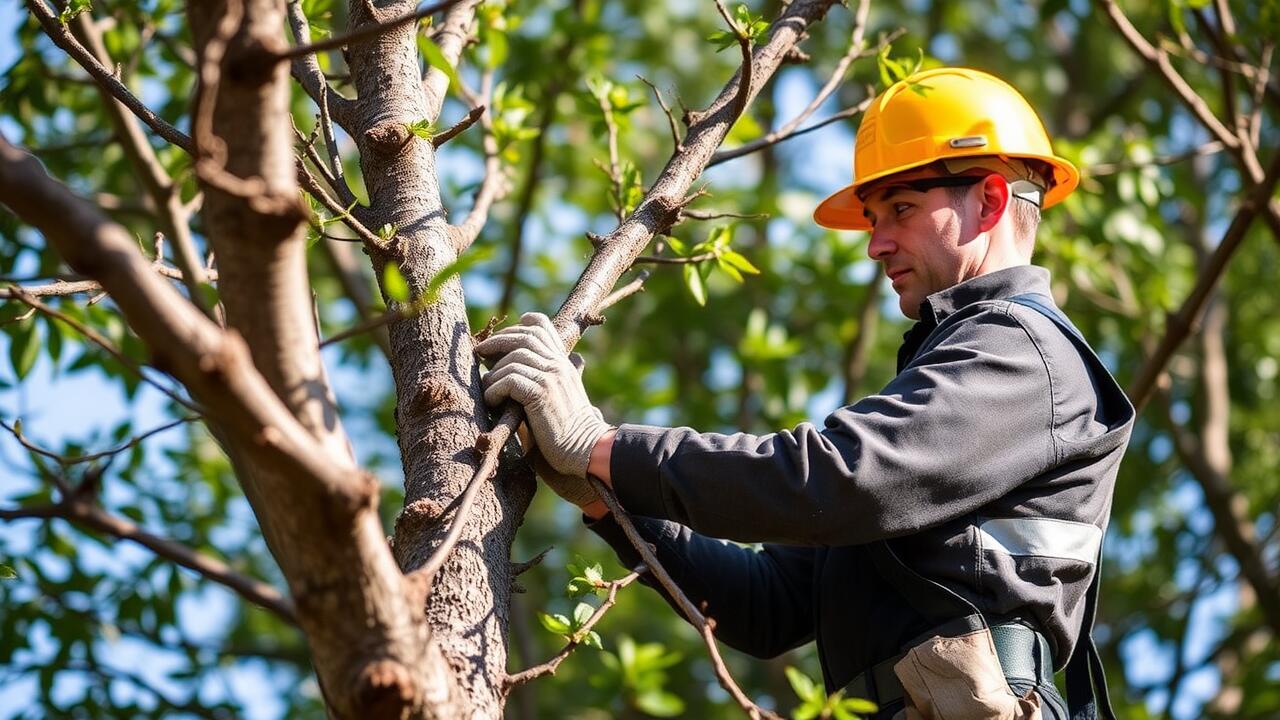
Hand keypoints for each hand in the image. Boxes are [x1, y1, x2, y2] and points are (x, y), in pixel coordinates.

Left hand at [476, 312, 611, 477]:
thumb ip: (543, 381)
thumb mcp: (558, 397)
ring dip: (493, 373)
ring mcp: (551, 377)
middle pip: (523, 336)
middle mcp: (558, 364)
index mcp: (562, 362)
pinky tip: (493, 401)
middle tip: (480, 353)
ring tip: (487, 389)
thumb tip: (514, 375)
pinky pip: (509, 379)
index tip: (501, 340)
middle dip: (496, 342)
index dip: (518, 325)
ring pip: (513, 358)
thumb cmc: (567, 430)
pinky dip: (494, 389)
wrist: (585, 448)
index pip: (540, 325)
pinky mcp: (541, 393)